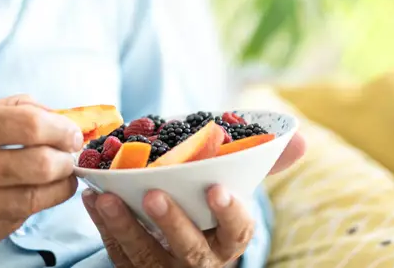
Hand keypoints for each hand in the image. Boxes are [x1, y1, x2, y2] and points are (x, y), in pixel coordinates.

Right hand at [0, 94, 83, 259]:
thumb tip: (55, 114)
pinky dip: (28, 206)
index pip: (28, 124)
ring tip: (59, 176)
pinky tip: (22, 195)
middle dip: (66, 160)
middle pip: (41, 164)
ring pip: (36, 198)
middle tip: (69, 156)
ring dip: (59, 186)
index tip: (71, 133)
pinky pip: (17, 220)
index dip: (61, 128)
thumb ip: (5, 110)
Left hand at [83, 133, 305, 266]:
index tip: (217, 189)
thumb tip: (301, 137)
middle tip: (153, 194)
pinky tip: (92, 198)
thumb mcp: (232, 188)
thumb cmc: (206, 208)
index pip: (238, 232)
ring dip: (124, 225)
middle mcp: (200, 261)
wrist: (176, 251)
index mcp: (228, 239)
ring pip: (145, 256)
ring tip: (105, 196)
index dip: (230, 213)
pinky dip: (102, 225)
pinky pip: (116, 253)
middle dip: (172, 223)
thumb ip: (262, 163)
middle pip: (190, 249)